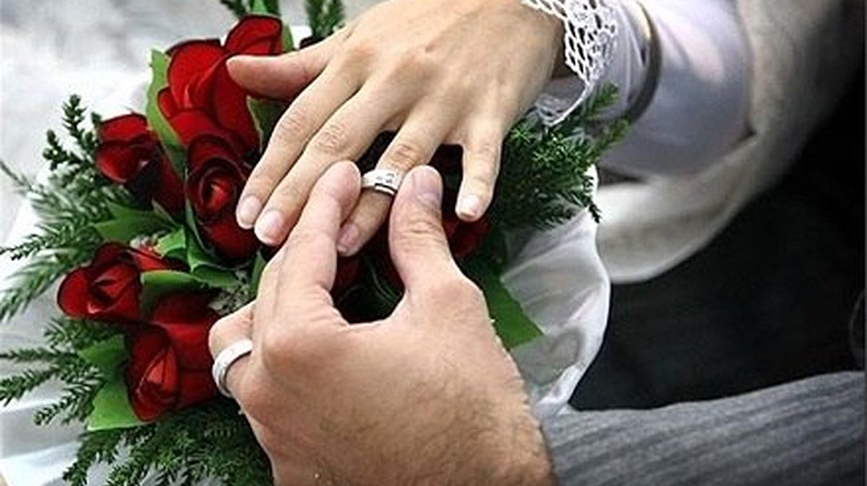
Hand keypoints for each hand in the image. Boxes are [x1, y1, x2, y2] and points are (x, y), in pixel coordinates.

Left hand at [209, 162, 553, 485]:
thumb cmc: (472, 410)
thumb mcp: (449, 307)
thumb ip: (418, 238)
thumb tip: (416, 186)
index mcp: (299, 345)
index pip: (304, 252)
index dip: (328, 203)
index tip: (345, 177)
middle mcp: (269, 392)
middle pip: (269, 295)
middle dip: (305, 250)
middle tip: (343, 220)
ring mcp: (273, 434)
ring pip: (247, 349)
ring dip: (278, 309)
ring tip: (320, 287)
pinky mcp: (288, 464)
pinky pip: (266, 398)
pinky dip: (287, 362)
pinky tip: (327, 350)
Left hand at [228, 0, 561, 253]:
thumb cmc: (428, 18)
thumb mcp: (358, 35)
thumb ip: (300, 66)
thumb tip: (237, 73)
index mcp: (357, 61)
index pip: (301, 122)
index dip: (271, 170)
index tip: (247, 212)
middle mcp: (394, 80)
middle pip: (339, 143)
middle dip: (301, 194)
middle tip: (271, 238)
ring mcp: (443, 97)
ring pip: (402, 157)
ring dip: (372, 204)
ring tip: (343, 245)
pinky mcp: (490, 111)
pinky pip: (483, 152)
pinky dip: (478, 182)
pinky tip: (466, 214)